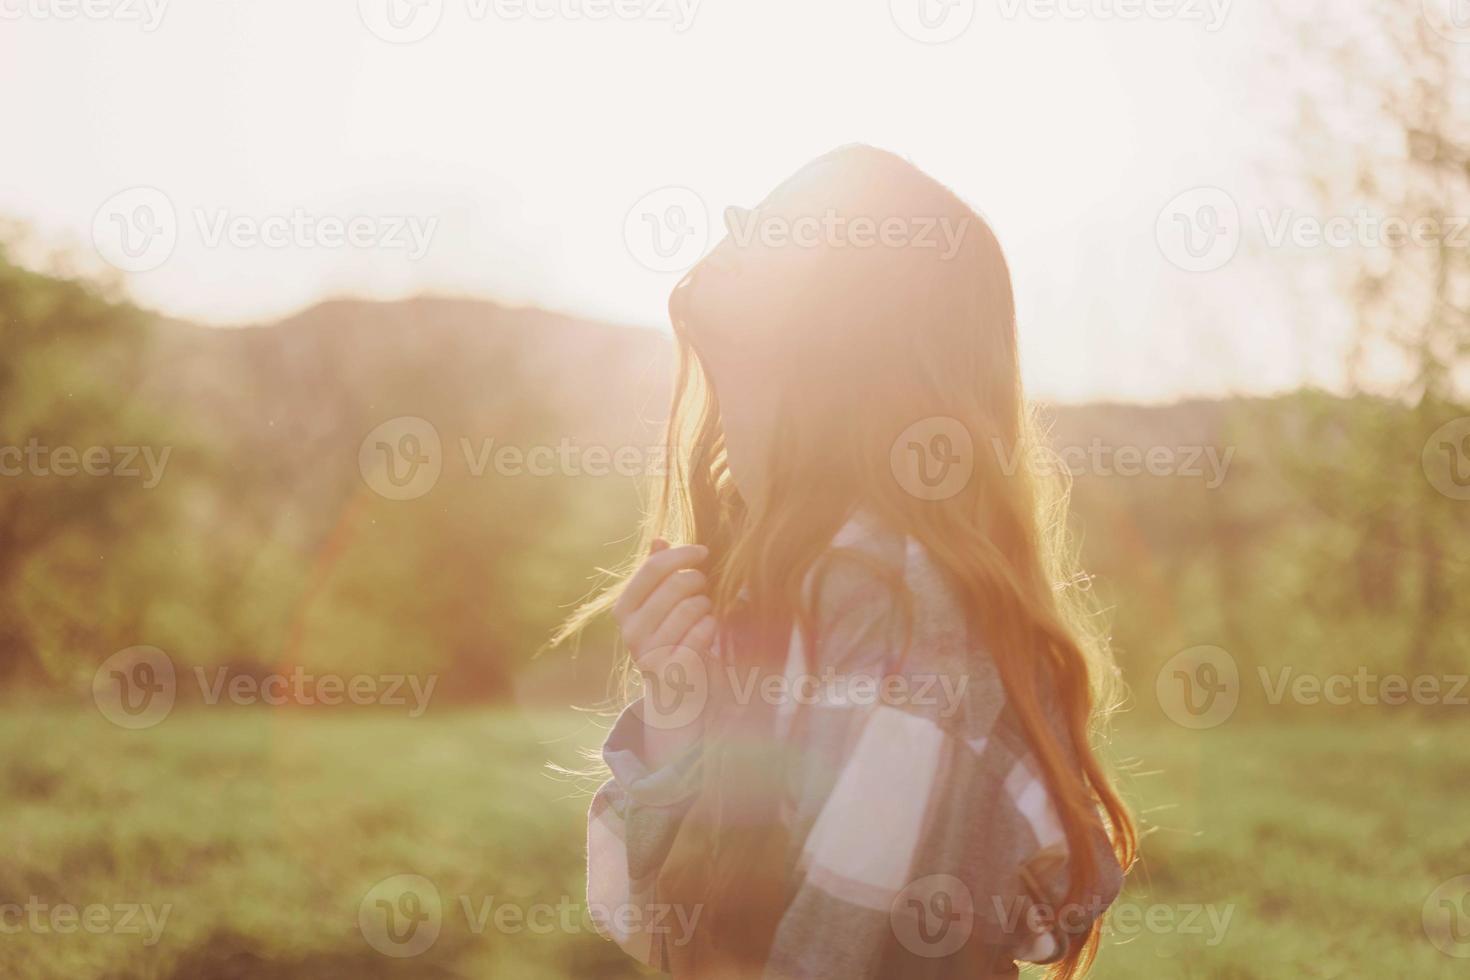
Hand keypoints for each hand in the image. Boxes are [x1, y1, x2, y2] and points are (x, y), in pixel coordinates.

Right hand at [612, 539, 715, 757]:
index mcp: (623, 609)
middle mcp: (630, 631)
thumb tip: (659, 540)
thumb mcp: (660, 608)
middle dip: (698, 582)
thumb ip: (657, 576)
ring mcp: (648, 653)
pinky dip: (711, 626)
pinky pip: (702, 632)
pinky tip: (710, 629)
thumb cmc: (672, 641)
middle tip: (704, 591)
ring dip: (706, 606)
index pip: (653, 567)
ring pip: (692, 607)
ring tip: (705, 614)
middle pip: (676, 584)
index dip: (681, 554)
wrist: (674, 696)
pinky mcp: (671, 671)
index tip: (703, 552)